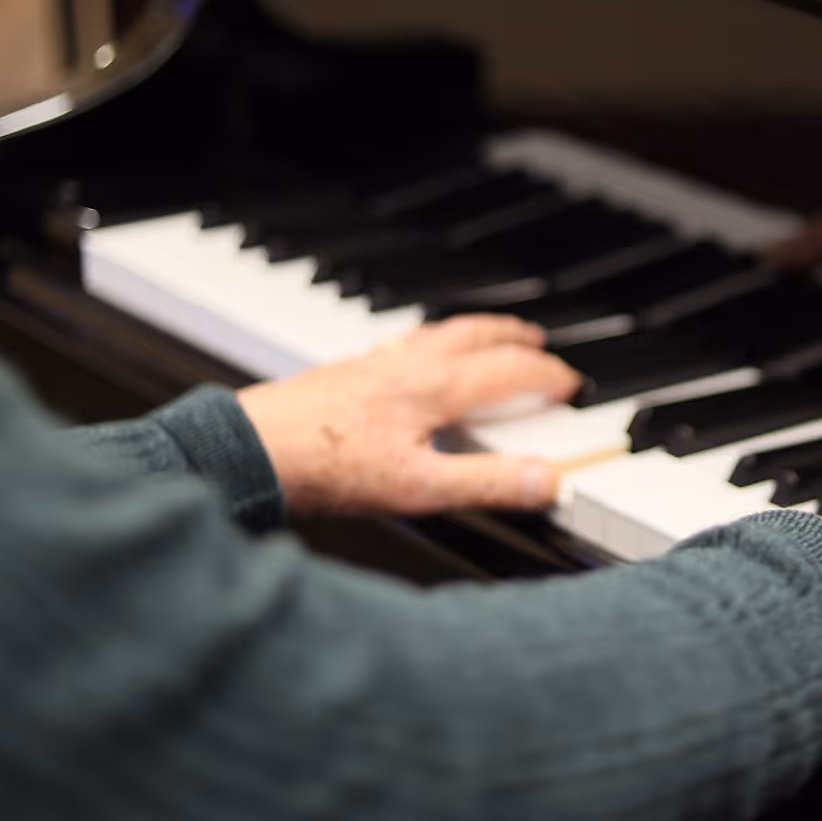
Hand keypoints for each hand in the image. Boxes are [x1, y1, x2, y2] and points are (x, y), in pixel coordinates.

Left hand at [235, 315, 581, 515]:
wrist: (250, 451)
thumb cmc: (326, 468)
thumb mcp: (419, 489)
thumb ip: (488, 483)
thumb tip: (549, 479)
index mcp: (434, 387)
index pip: (509, 370)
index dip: (548, 376)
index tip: (571, 385)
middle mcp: (406, 365)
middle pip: (473, 335)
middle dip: (512, 336)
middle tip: (537, 339)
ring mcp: (372, 364)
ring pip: (435, 334)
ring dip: (470, 332)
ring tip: (482, 338)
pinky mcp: (343, 373)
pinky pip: (399, 344)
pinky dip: (424, 343)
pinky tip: (409, 361)